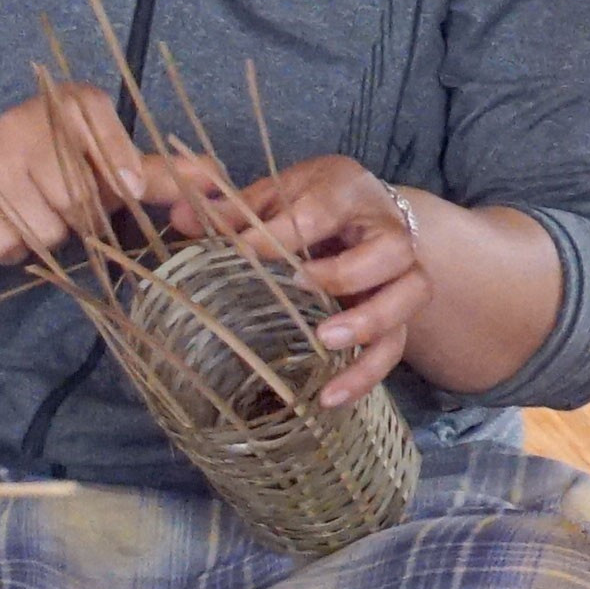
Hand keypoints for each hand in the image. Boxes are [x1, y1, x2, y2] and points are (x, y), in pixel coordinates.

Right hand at [0, 83, 218, 267]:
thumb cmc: (63, 169)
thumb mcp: (114, 166)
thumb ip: (163, 176)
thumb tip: (219, 182)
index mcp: (73, 103)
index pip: (104, 132)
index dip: (119, 167)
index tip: (127, 190)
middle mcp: (26, 119)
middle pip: (78, 197)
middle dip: (84, 217)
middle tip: (72, 206)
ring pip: (46, 227)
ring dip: (50, 235)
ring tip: (39, 212)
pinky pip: (7, 245)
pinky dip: (15, 249)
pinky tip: (9, 225)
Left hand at [205, 155, 425, 405]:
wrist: (362, 213)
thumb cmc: (313, 202)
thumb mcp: (275, 195)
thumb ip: (233, 210)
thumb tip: (179, 216)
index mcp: (350, 191)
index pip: (324, 209)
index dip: (284, 232)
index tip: (242, 251)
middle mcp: (388, 230)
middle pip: (394, 250)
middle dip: (347, 273)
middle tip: (300, 287)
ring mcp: (400, 274)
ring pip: (409, 297)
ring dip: (370, 323)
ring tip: (327, 342)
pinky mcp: (399, 315)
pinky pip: (395, 345)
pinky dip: (366, 374)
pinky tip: (329, 397)